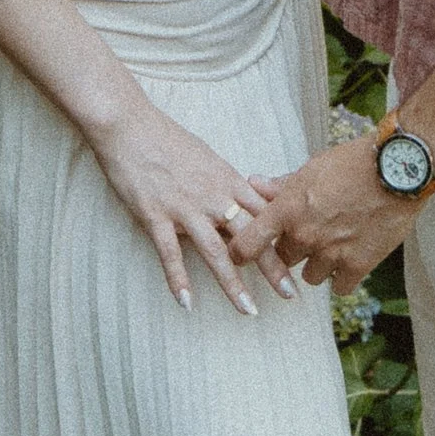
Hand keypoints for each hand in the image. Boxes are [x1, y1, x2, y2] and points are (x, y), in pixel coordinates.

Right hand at [93, 102, 290, 314]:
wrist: (129, 125)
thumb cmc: (168, 139)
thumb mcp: (208, 158)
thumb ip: (227, 184)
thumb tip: (244, 204)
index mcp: (228, 180)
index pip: (266, 214)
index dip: (286, 238)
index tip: (305, 258)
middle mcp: (213, 196)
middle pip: (250, 236)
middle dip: (272, 267)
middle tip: (290, 294)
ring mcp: (184, 208)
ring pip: (215, 251)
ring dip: (233, 283)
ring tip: (248, 310)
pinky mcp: (155, 215)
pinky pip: (170, 253)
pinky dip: (178, 279)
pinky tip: (186, 303)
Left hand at [225, 139, 412, 292]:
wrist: (397, 170)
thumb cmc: (352, 163)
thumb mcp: (311, 168)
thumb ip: (280, 185)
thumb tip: (254, 184)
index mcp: (287, 210)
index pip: (246, 245)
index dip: (239, 253)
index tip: (242, 255)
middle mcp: (304, 235)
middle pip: (283, 259)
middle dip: (293, 249)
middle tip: (310, 235)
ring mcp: (330, 252)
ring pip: (310, 276)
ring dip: (318, 264)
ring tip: (333, 245)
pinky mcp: (357, 265)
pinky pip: (339, 287)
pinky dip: (343, 277)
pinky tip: (349, 260)